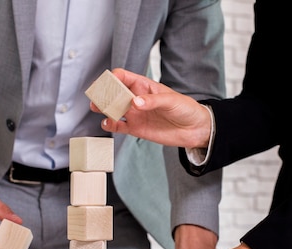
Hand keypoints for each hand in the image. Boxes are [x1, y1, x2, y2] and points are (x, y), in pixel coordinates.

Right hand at [90, 68, 211, 148]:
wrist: (194, 129)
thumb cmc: (185, 109)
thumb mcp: (171, 101)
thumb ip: (153, 101)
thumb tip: (135, 103)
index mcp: (144, 86)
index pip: (123, 77)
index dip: (113, 77)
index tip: (109, 82)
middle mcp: (136, 98)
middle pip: (114, 92)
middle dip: (104, 93)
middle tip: (98, 97)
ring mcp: (135, 113)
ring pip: (113, 109)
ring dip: (103, 108)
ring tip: (98, 108)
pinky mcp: (136, 128)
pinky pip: (118, 126)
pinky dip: (110, 124)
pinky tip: (107, 123)